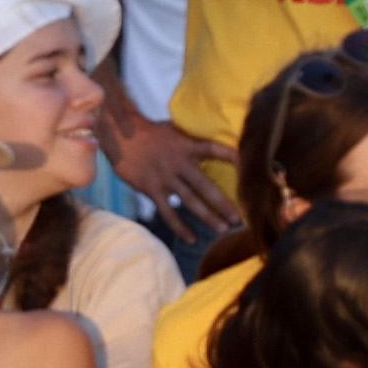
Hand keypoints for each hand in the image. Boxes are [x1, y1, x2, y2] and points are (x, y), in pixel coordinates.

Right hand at [104, 111, 235, 237]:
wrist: (120, 135)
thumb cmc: (149, 132)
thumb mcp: (173, 129)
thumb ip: (190, 140)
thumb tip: (210, 145)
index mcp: (186, 145)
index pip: (213, 149)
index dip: (231, 156)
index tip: (247, 166)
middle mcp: (178, 163)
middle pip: (206, 185)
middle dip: (223, 202)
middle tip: (239, 217)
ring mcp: (165, 178)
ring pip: (191, 201)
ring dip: (208, 216)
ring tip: (223, 229)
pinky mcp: (152, 189)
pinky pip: (169, 212)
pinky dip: (181, 227)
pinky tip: (192, 238)